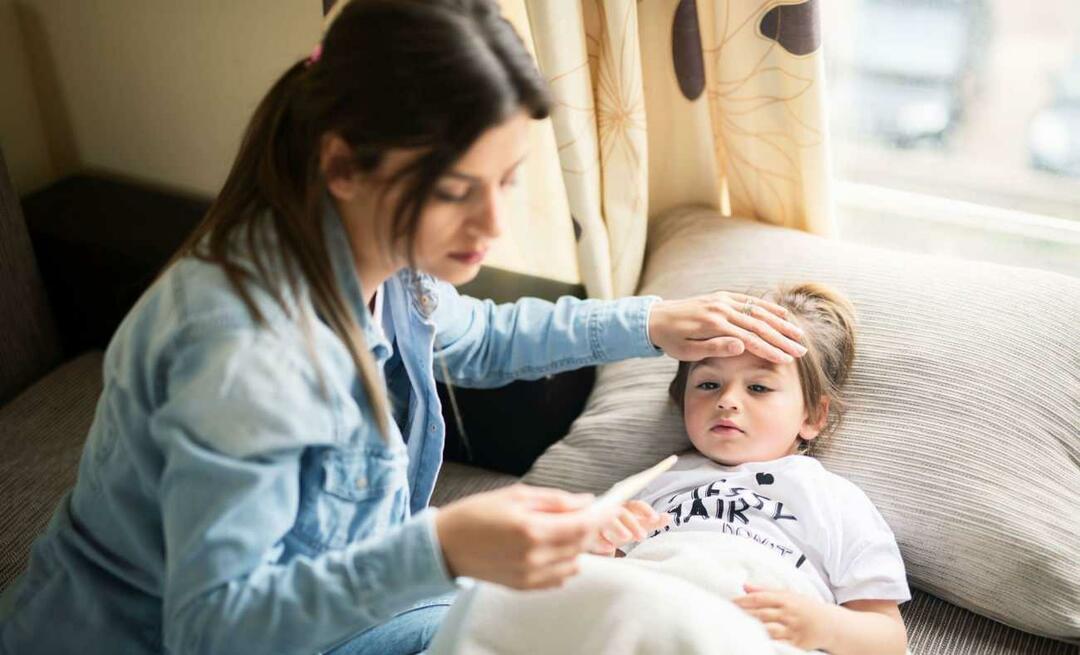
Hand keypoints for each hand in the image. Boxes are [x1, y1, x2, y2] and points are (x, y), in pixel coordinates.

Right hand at [435, 484, 600, 589]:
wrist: (445, 546)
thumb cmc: (477, 513)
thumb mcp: (516, 495)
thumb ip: (555, 500)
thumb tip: (587, 501)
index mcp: (532, 529)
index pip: (582, 525)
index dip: (602, 515)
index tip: (612, 506)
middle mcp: (534, 557)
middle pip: (582, 544)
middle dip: (591, 528)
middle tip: (589, 513)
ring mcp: (531, 576)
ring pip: (575, 562)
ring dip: (578, 546)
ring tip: (563, 529)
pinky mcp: (526, 587)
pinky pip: (561, 577)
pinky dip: (565, 562)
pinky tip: (552, 548)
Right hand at [588, 500, 670, 555]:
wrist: (594, 536)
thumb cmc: (618, 529)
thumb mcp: (635, 526)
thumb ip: (650, 522)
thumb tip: (669, 517)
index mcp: (623, 508)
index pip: (635, 505)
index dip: (645, 510)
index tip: (655, 518)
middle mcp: (611, 511)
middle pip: (622, 512)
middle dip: (633, 523)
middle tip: (643, 536)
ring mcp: (598, 520)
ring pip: (607, 520)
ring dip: (618, 527)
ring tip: (627, 538)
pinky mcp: (587, 532)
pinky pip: (593, 534)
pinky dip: (601, 541)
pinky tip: (610, 548)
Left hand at [647, 292, 806, 363]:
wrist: (656, 318)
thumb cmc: (672, 340)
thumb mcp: (688, 350)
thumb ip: (715, 347)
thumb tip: (741, 347)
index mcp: (714, 325)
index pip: (749, 339)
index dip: (770, 350)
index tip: (787, 360)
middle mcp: (721, 309)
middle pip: (759, 325)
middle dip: (782, 338)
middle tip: (802, 351)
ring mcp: (723, 300)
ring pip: (759, 311)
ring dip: (781, 323)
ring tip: (800, 335)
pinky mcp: (723, 296)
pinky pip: (750, 301)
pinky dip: (769, 307)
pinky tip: (784, 315)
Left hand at [732, 583, 831, 649]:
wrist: (832, 624)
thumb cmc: (806, 607)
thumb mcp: (788, 594)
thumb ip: (765, 590)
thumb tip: (744, 585)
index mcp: (785, 599)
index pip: (759, 598)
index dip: (743, 600)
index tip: (729, 603)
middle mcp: (788, 613)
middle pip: (761, 614)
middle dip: (743, 615)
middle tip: (726, 615)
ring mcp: (792, 629)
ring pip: (768, 629)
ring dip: (752, 629)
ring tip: (736, 628)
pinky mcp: (797, 643)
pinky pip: (779, 643)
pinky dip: (767, 642)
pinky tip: (755, 641)